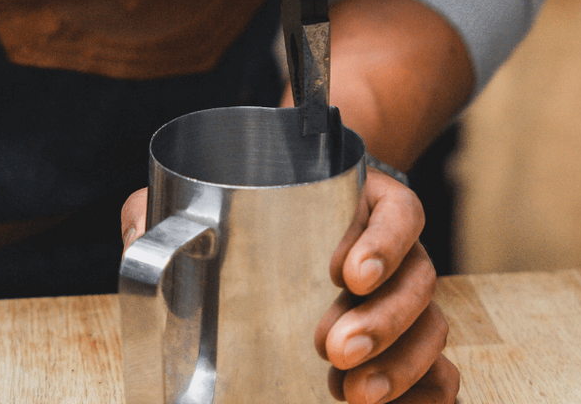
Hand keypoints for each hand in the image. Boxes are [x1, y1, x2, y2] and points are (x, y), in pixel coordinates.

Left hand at [120, 170, 458, 403]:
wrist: (288, 230)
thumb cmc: (254, 213)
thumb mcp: (218, 197)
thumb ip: (172, 207)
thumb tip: (138, 234)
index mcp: (366, 204)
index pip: (398, 213)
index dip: (385, 241)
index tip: (346, 272)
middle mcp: (396, 252)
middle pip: (419, 279)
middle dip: (384, 319)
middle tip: (334, 348)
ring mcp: (405, 302)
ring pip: (433, 329)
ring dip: (402, 364)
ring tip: (354, 395)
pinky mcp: (408, 350)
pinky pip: (442, 377)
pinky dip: (429, 397)